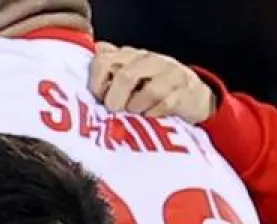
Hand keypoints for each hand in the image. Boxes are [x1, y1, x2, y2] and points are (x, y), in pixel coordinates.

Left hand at [92, 43, 217, 123]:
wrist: (191, 96)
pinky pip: (165, 105)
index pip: (102, 60)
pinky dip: (153, 115)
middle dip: (116, 101)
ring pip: (148, 91)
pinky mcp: (184, 91)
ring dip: (137, 108)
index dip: (96, 84)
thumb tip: (85, 76)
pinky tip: (151, 115)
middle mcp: (148, 59)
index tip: (99, 100)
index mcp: (128, 55)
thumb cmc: (149, 90)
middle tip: (116, 112)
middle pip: (125, 76)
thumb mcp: (124, 80)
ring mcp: (169, 72)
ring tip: (136, 113)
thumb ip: (104, 75)